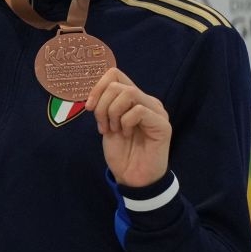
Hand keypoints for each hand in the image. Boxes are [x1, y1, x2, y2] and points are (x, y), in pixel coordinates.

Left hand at [84, 67, 171, 188]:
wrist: (133, 177)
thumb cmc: (121, 152)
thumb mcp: (106, 124)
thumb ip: (104, 106)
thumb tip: (94, 91)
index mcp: (134, 99)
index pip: (115, 74)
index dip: (97, 87)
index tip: (88, 107)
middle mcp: (147, 101)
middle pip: (117, 84)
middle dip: (102, 105)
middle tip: (103, 125)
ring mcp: (157, 111)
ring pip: (128, 93)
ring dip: (112, 113)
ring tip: (113, 130)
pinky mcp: (162, 124)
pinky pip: (138, 111)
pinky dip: (125, 122)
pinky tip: (125, 135)